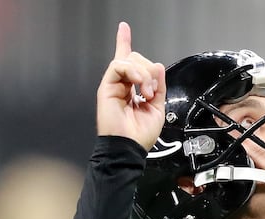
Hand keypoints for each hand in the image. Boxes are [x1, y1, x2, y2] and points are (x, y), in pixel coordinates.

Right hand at [96, 22, 165, 150]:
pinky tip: (140, 85)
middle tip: (152, 92)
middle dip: (150, 71)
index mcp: (133, 89)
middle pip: (136, 59)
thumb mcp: (157, 107)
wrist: (129, 146)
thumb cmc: (141, 134)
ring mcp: (114, 84)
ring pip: (129, 60)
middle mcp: (122, 84)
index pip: (130, 62)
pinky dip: (133, 71)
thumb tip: (158, 67)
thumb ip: (158, 86)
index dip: (125, 43)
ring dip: (144, 74)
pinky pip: (119, 65)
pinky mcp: (106, 86)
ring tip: (147, 92)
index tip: (123, 27)